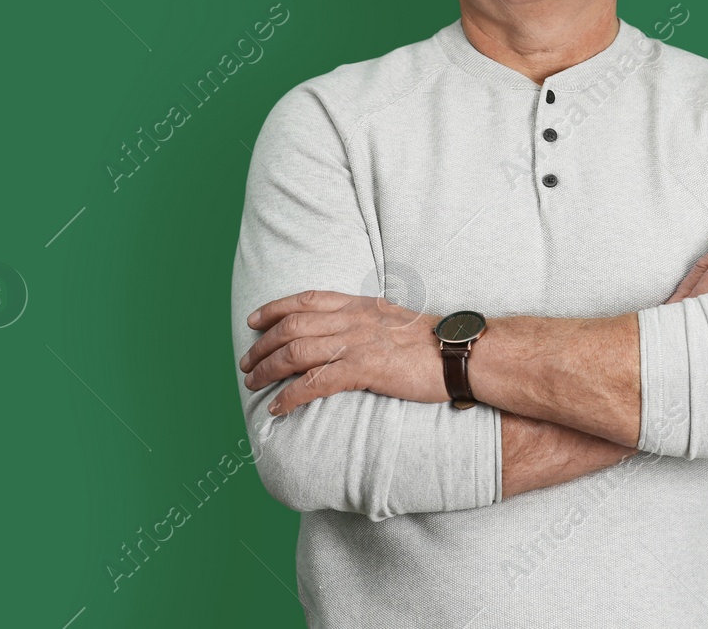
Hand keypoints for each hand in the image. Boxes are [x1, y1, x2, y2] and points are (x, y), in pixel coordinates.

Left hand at [240, 290, 446, 416]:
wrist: (460, 353)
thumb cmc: (434, 343)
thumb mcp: (395, 320)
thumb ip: (369, 322)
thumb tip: (352, 334)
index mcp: (360, 305)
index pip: (307, 299)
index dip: (275, 308)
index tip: (254, 319)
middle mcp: (353, 319)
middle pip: (293, 326)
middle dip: (263, 344)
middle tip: (247, 363)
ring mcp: (357, 342)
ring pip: (296, 352)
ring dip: (268, 369)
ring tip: (253, 384)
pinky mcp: (363, 368)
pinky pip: (314, 382)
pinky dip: (290, 396)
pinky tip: (278, 408)